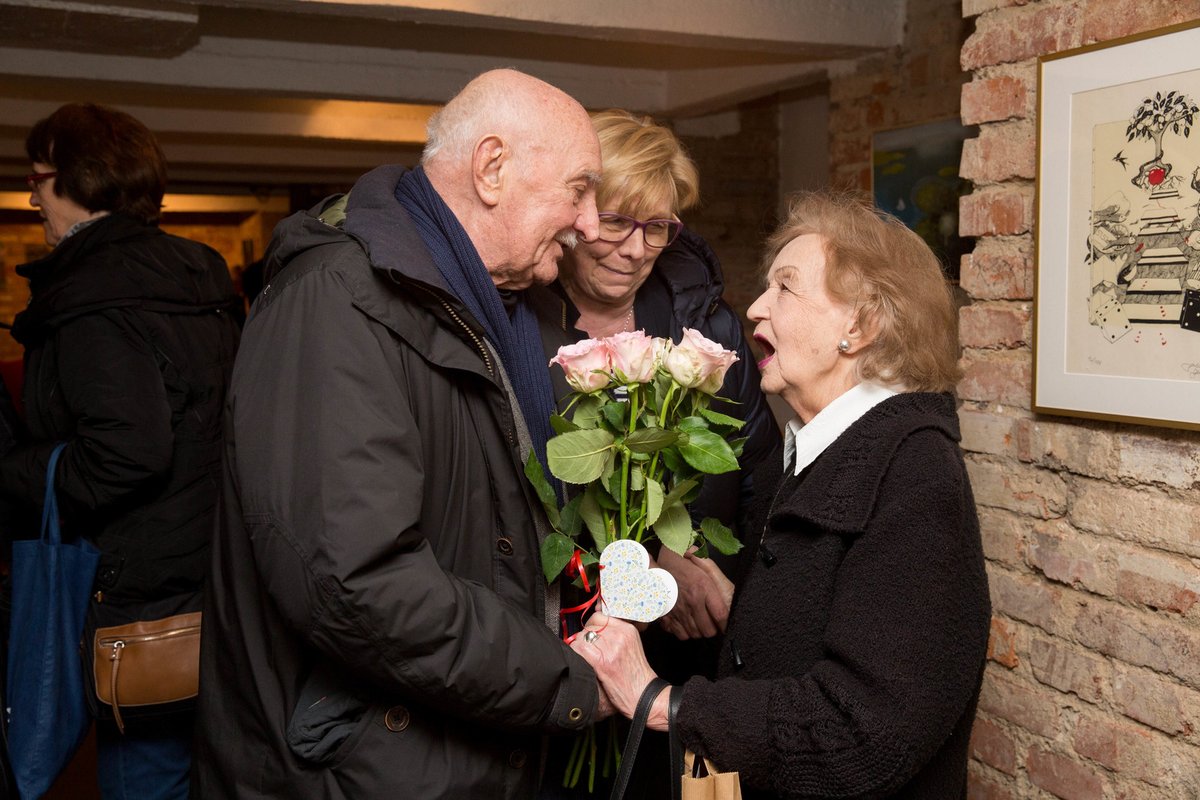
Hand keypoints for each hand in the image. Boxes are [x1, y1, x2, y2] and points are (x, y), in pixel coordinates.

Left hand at [571, 614, 669, 730]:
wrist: (643, 695)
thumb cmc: (637, 675)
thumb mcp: (632, 646)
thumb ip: (617, 634)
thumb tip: (596, 628)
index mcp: (628, 630)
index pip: (600, 616)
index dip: (591, 625)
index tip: (589, 633)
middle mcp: (620, 636)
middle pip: (590, 626)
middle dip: (584, 636)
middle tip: (586, 647)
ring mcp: (611, 648)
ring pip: (583, 636)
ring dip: (580, 645)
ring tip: (585, 655)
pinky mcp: (602, 662)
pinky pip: (580, 649)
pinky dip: (576, 652)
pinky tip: (581, 659)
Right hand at [655, 547, 731, 639]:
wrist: (654, 566)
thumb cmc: (682, 566)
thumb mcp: (703, 567)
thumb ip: (718, 579)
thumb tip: (728, 597)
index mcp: (703, 587)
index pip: (721, 615)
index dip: (725, 623)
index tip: (725, 624)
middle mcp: (692, 602)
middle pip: (708, 630)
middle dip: (712, 629)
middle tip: (710, 623)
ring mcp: (678, 611)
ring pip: (695, 634)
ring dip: (698, 631)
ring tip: (698, 622)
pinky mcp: (666, 617)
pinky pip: (681, 635)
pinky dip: (684, 632)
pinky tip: (686, 623)